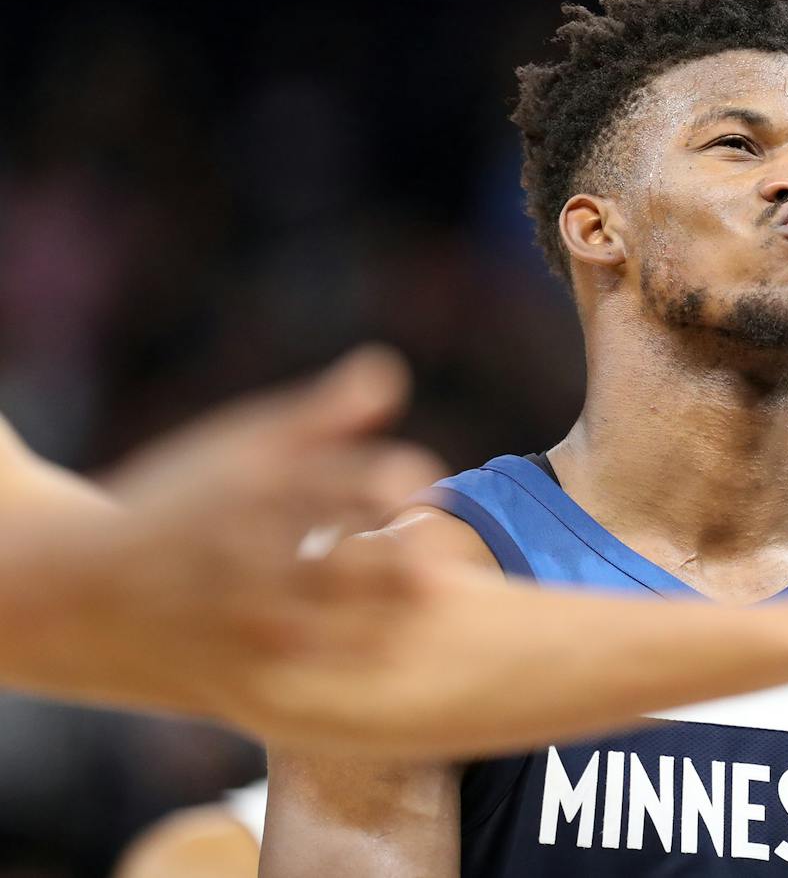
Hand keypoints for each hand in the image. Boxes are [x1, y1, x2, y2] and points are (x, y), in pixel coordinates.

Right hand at [2, 346, 444, 715]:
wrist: (88, 592)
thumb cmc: (183, 502)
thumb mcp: (241, 447)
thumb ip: (320, 416)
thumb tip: (390, 371)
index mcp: (253, 493)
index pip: (334, 481)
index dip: (383, 479)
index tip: (420, 477)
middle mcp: (248, 556)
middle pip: (345, 556)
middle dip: (399, 550)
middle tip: (441, 545)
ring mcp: (243, 618)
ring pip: (336, 622)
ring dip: (386, 611)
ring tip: (429, 592)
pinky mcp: (239, 668)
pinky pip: (313, 674)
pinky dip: (355, 661)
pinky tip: (391, 643)